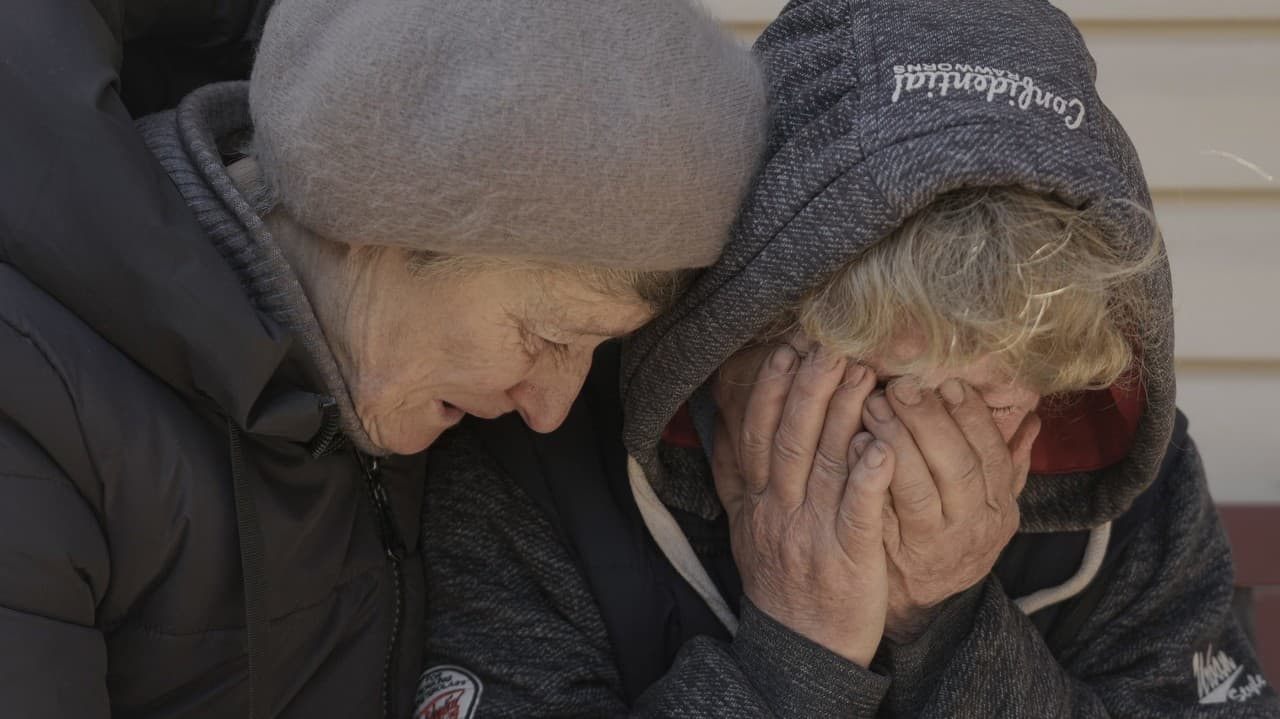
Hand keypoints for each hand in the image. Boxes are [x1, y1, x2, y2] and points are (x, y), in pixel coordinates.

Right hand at [712, 344, 889, 665]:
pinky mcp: (848, 559)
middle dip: (808, 389)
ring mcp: (812, 535)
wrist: (800, 649)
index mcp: (757, 502)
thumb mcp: (746, 526)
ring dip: (843, 417)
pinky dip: (868, 477)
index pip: (758, 435)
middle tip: (829, 346)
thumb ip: (737, 475)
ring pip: (824, 466)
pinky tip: (882, 444)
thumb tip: (723, 424)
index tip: (786, 350)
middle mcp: (779, 513)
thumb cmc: (782, 578)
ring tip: (864, 375)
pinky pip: (857, 513)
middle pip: (790, 440)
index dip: (770, 391)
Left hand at [860, 378, 1040, 642]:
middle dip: (930, 422)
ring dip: (896, 441)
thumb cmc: (951, 535)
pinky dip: (869, 474)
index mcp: (999, 507)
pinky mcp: (895, 554)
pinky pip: (884, 511)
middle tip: (902, 386)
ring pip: (920, 489)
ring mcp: (933, 543)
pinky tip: (853, 443)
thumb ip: (1007, 462)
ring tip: (873, 404)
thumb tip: (1031, 416)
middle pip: (958, 468)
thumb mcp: (988, 504)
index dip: (972, 418)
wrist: (920, 600)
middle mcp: (973, 526)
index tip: (949, 383)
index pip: (993, 455)